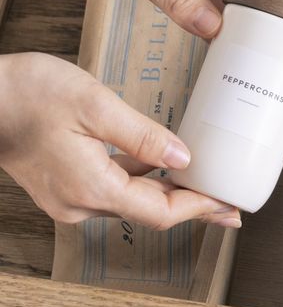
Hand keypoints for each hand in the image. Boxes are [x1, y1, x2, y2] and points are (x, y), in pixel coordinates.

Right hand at [0, 53, 241, 227]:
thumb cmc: (30, 94)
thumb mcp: (95, 104)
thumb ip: (141, 134)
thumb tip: (183, 158)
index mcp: (91, 189)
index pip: (159, 212)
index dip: (198, 209)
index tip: (228, 206)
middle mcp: (80, 203)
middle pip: (148, 211)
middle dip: (190, 205)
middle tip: (228, 206)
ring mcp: (69, 196)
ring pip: (131, 199)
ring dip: (168, 192)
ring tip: (204, 184)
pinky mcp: (64, 183)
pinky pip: (113, 186)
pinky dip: (142, 178)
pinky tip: (161, 162)